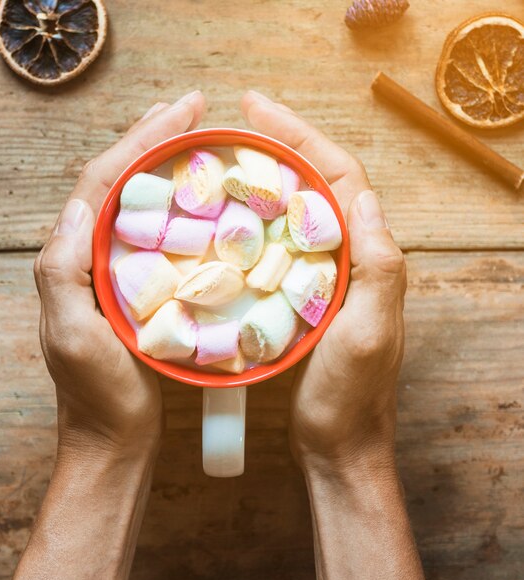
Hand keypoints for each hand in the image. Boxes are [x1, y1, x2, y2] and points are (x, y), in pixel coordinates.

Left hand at [34, 91, 205, 456]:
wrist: (116, 439)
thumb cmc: (100, 395)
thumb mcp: (73, 337)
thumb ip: (63, 272)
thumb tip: (80, 207)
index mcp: (70, 259)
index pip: (102, 181)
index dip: (140, 140)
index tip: (182, 112)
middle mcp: (88, 257)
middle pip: (117, 180)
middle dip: (152, 138)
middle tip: (194, 110)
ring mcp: (114, 272)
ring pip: (136, 203)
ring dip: (162, 163)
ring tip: (194, 136)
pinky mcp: (138, 290)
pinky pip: (154, 235)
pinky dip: (174, 206)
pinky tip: (198, 197)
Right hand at [242, 91, 405, 470]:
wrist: (335, 443)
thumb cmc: (351, 396)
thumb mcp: (369, 334)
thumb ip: (378, 268)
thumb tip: (363, 197)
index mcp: (368, 257)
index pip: (340, 177)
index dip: (302, 136)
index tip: (257, 111)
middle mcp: (348, 258)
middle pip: (317, 181)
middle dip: (281, 141)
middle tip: (237, 119)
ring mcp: (321, 276)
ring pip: (295, 209)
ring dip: (267, 175)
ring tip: (229, 154)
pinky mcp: (298, 296)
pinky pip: (278, 244)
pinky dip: (255, 219)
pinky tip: (227, 215)